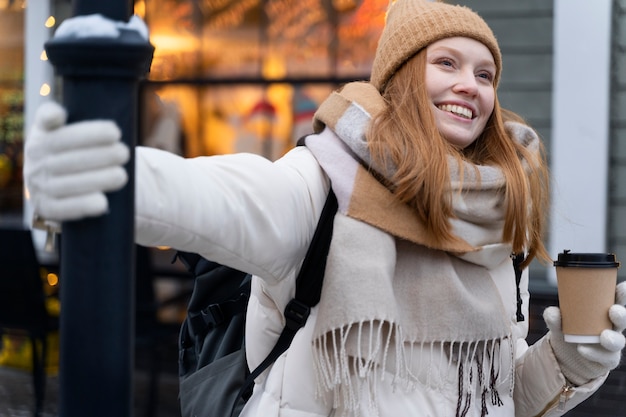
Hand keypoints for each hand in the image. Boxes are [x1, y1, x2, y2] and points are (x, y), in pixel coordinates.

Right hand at [23, 101, 129, 221]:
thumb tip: (57, 114)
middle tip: (125, 153)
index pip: (61, 134)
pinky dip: (82, 206)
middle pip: (68, 160)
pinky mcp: (46, 208)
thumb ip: (56, 116)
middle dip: (101, 156)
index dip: (87, 133)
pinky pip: (62, 209)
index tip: (115, 132)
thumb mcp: (59, 128)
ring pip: (66, 184)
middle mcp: (34, 162)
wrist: (56, 182)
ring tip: (122, 175)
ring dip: (97, 180)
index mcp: (40, 138)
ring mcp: (38, 186)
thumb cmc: (67, 148)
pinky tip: (103, 203)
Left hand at [544, 282, 625, 385]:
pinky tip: (583, 349)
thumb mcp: (559, 323)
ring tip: (603, 336)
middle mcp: (611, 327)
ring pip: (619, 341)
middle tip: (613, 310)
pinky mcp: (607, 360)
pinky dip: (594, 354)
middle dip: (621, 315)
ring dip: (612, 338)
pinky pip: (606, 358)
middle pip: (622, 320)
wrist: (566, 357)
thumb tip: (553, 312)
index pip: (617, 300)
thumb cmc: (568, 331)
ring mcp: (611, 344)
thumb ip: (554, 318)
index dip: (622, 293)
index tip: (622, 286)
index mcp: (603, 311)